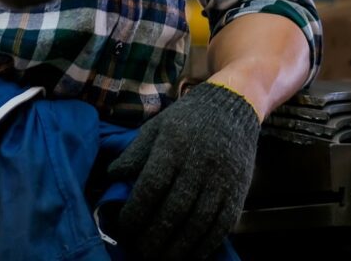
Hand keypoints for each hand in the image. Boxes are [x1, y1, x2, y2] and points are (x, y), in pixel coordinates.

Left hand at [108, 81, 261, 260]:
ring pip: (199, 222)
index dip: (136, 213)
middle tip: (140, 252)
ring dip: (179, 247)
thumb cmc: (188, 119)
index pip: (152, 186)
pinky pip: (223, 224)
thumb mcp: (157, 127)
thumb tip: (111, 178)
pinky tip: (192, 254)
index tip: (125, 228)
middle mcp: (199, 163)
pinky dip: (206, 244)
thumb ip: (135, 154)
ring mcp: (222, 178)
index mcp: (174, 145)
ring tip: (162, 259)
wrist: (233, 104)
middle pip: (174, 210)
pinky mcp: (239, 189)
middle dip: (154, 237)